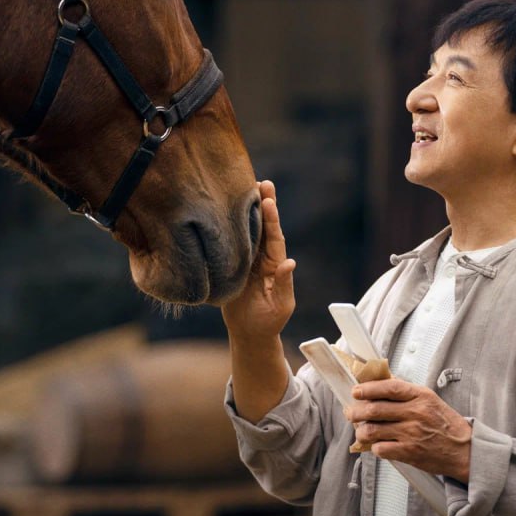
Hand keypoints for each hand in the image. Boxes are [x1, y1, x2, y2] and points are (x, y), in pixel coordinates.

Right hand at [222, 180, 295, 342]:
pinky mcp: (234, 265)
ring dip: (247, 211)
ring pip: (248, 231)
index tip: (269, 199)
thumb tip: (290, 262)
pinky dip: (231, 227)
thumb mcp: (281, 305)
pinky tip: (226, 212)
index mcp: (275, 265)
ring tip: (246, 187)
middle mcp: (262, 258)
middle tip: (262, 182)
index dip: (272, 219)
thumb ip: (284, 284)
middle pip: (263, 227)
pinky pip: (233, 243)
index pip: (274, 237)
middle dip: (263, 204)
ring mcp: (247, 260)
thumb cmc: (269, 321)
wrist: (250, 334)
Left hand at [346, 378, 472, 482]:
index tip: (356, 391)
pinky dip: (374, 447)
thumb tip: (381, 382)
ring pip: (373, 430)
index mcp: (420, 396)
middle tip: (351, 413)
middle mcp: (415, 413)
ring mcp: (411, 434)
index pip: (389, 388)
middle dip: (356, 411)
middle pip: (375, 409)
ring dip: (361, 431)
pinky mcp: (409, 452)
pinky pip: (381, 449)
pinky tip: (376, 445)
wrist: (464, 450)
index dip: (368, 388)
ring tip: (360, 431)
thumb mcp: (429, 400)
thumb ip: (406, 392)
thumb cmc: (445, 424)